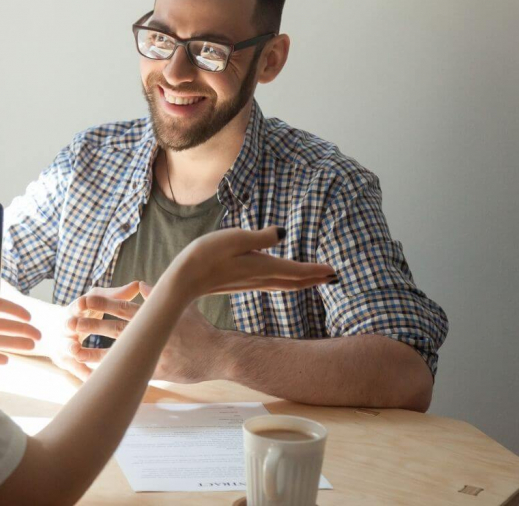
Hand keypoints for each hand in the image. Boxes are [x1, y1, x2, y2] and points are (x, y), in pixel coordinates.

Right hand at [38, 282, 139, 380]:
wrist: (56, 329)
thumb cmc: (83, 311)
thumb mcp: (96, 300)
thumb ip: (115, 295)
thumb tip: (138, 285)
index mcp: (73, 309)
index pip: (75, 305)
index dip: (79, 305)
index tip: (82, 303)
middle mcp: (65, 327)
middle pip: (67, 327)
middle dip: (70, 329)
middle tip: (73, 330)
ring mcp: (63, 345)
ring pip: (67, 350)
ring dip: (73, 353)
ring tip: (79, 355)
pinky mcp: (65, 360)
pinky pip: (75, 369)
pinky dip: (83, 373)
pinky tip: (94, 379)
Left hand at [71, 282, 223, 382]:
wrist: (218, 354)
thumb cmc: (201, 330)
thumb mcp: (183, 306)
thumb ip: (159, 296)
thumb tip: (142, 284)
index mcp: (154, 316)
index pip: (121, 306)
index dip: (100, 304)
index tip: (82, 300)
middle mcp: (150, 333)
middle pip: (112, 327)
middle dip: (89, 325)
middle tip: (67, 324)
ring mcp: (152, 353)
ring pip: (116, 351)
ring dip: (92, 350)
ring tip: (72, 350)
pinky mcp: (156, 372)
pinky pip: (129, 374)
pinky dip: (112, 375)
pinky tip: (95, 376)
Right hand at [162, 226, 336, 298]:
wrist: (184, 280)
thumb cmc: (206, 255)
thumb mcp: (235, 238)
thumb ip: (260, 237)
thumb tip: (282, 234)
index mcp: (262, 267)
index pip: (296, 270)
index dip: (317, 270)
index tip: (335, 272)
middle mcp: (259, 278)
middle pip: (294, 282)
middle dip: (314, 279)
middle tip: (333, 276)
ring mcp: (250, 284)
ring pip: (284, 285)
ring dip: (302, 282)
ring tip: (315, 279)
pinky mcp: (241, 284)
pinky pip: (272, 284)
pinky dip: (286, 282)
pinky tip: (282, 280)